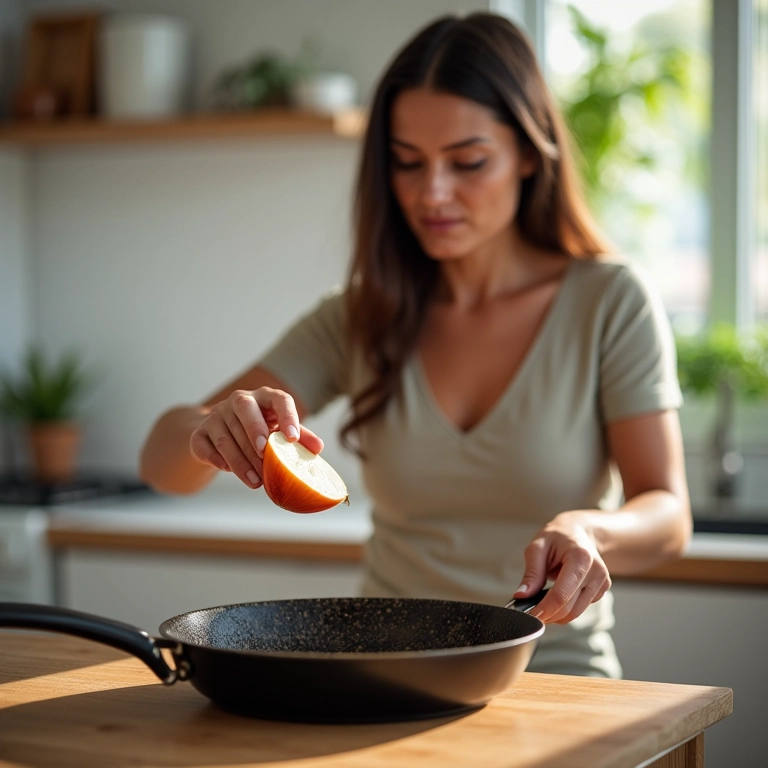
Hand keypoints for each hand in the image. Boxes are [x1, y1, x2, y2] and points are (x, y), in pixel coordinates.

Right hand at [189, 387, 323, 489]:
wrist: (221, 430)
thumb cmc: (260, 429)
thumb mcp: (280, 430)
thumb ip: (299, 436)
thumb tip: (317, 448)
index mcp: (265, 397)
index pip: (279, 399)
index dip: (287, 417)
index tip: (293, 438)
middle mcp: (239, 400)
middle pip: (245, 410)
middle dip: (255, 432)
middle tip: (264, 455)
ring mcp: (216, 415)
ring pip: (226, 435)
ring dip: (240, 460)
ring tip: (256, 481)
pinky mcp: (199, 432)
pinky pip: (203, 445)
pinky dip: (216, 459)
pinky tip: (227, 470)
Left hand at [514, 512, 611, 623]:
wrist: (579, 531)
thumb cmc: (557, 536)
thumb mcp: (538, 546)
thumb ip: (532, 573)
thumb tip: (521, 596)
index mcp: (581, 558)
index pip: (561, 595)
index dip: (544, 609)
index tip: (529, 616)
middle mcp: (596, 572)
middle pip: (569, 608)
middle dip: (548, 615)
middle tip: (530, 613)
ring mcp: (602, 582)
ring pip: (576, 613)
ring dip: (556, 615)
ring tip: (541, 604)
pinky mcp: (602, 590)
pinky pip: (581, 608)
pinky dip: (566, 608)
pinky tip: (557, 595)